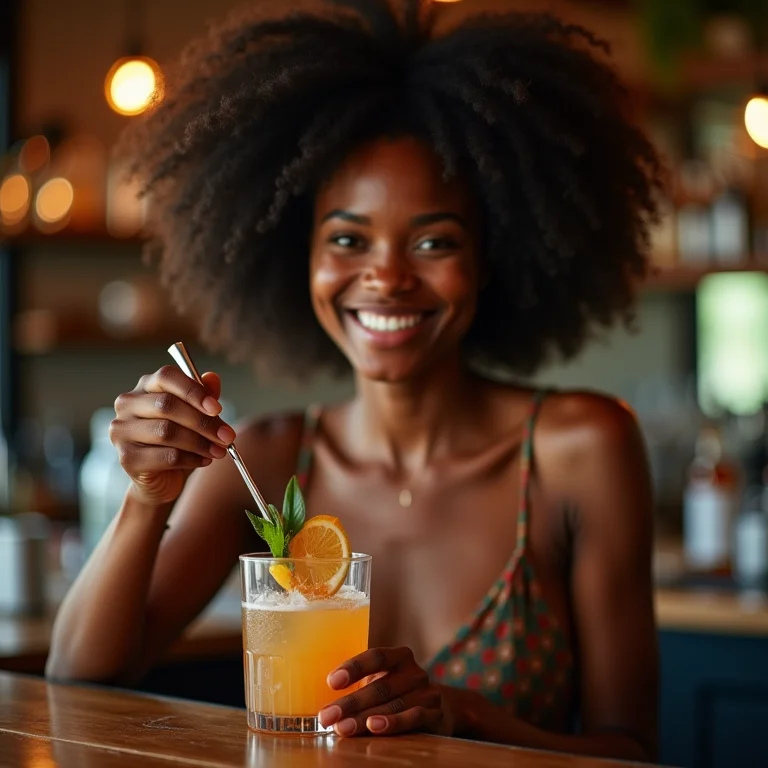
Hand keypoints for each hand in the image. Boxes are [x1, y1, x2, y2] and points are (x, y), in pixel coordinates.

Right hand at [110, 366, 236, 505]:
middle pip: (167, 405)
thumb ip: (203, 397)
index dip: (194, 391)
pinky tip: (204, 460)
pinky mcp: (127, 457)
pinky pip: (167, 456)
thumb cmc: (177, 442)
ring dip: (200, 442)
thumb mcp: (195, 417)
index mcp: (145, 387)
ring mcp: (122, 431)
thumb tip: (212, 378)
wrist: (160, 479)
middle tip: (227, 436)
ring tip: (219, 450)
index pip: (167, 377)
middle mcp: (128, 405)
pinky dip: (192, 459)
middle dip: (203, 422)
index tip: (217, 408)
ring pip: (167, 432)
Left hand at [318, 647, 454, 737]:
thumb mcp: (382, 680)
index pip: (376, 656)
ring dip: (364, 718)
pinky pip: (413, 718)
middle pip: (380, 686)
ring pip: (392, 705)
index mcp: (400, 657)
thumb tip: (324, 699)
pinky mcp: (435, 715)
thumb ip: (360, 683)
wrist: (437, 709)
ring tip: (342, 728)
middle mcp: (415, 672)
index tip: (331, 682)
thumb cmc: (397, 693)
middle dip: (350, 703)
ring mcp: (427, 693)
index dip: (354, 667)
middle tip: (327, 716)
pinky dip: (394, 723)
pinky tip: (375, 727)